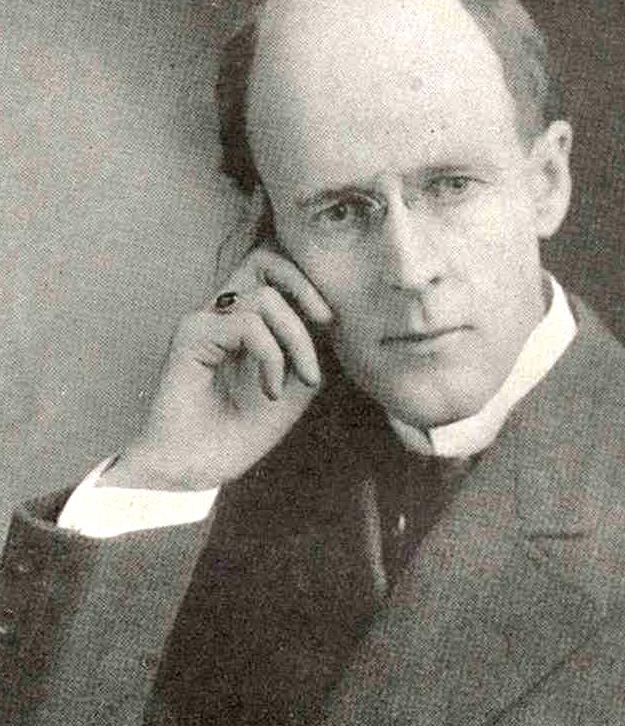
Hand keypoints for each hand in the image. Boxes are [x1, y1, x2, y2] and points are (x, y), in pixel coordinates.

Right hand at [102, 246, 332, 489]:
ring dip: (296, 339)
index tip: (333, 323)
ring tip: (302, 380)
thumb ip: (309, 347)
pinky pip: (246, 325)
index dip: (310, 284)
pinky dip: (271, 357)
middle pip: (264, 258)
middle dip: (304, 283)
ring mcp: (204, 320)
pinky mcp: (191, 334)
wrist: (196, 467)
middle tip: (326, 321)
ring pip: (264, 297)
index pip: (276, 272)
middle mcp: (222, 313)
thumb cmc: (240, 432)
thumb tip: (331, 314)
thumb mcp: (294, 386)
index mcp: (245, 320)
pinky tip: (271, 390)